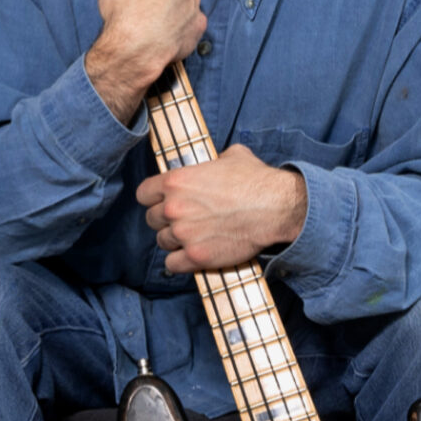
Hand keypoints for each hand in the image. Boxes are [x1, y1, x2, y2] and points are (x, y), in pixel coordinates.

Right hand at [75, 0, 205, 122]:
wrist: (134, 48)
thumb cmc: (122, 11)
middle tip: (141, 5)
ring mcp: (193, 2)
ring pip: (182, 0)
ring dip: (171, 8)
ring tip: (151, 22)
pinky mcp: (198, 24)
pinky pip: (191, 23)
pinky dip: (181, 28)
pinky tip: (163, 34)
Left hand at [136, 144, 307, 274]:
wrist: (277, 207)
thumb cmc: (256, 180)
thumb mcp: (231, 157)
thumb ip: (210, 162)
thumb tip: (212, 162)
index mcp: (176, 181)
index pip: (143, 194)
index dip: (153, 198)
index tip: (163, 202)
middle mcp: (174, 207)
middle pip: (152, 219)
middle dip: (165, 220)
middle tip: (185, 220)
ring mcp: (184, 233)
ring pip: (163, 242)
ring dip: (175, 241)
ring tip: (194, 237)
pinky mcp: (196, 256)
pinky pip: (172, 264)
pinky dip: (180, 262)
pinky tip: (192, 255)